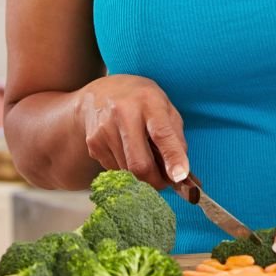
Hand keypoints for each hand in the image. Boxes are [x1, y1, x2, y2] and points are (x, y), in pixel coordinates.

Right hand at [75, 74, 187, 190]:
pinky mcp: (93, 144)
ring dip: (141, 175)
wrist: (100, 93)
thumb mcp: (165, 107)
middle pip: (139, 163)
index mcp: (149, 102)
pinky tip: (127, 151)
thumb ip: (175, 137)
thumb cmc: (141, 101)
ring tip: (145, 157)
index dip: (173, 157)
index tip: (180, 176)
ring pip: (127, 171)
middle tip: (165, 182)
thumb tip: (181, 172)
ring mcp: (104, 131)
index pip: (162, 133)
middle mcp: (123, 115)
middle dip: (156, 181)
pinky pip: (115, 169)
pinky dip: (126, 169)